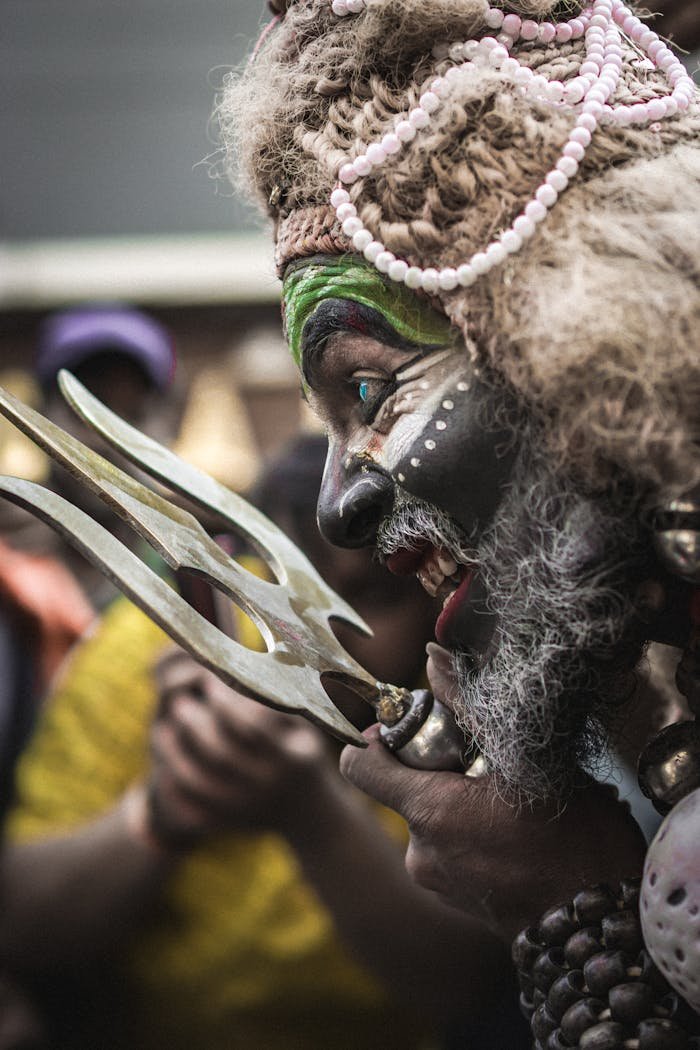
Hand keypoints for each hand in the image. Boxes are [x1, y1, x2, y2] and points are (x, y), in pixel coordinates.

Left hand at [142, 649, 333, 848]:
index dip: (227, 704)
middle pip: (221, 755)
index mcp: (290, 759)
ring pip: (201, 783)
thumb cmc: (302, 755)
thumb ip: (276, 706)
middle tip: (179, 703)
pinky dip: (173, 787)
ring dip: (175, 754)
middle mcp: (268, 786)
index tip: (209, 683)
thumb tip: (240, 677)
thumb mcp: (303, 729)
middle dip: (195, 725)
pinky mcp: (229, 823)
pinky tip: (162, 763)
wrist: (308, 813)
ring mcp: (247, 808)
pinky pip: (192, 808)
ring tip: (161, 728)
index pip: (252, 728)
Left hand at [340, 725, 646, 942]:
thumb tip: (431, 658)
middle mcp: (420, 854)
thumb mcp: (523, 756)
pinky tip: (517, 832)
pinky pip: (452, 850)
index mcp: (427, 812)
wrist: (601, 926)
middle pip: (405, 788)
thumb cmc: (573, 837)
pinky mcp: (460, 903)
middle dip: (440, 768)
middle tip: (490, 764)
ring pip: (434, 818)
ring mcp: (439, 884)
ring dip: (461, 801)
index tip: (416, 727)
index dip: (379, 737)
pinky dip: (473, 833)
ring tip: (513, 801)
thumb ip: (468, 706)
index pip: (359, 764)